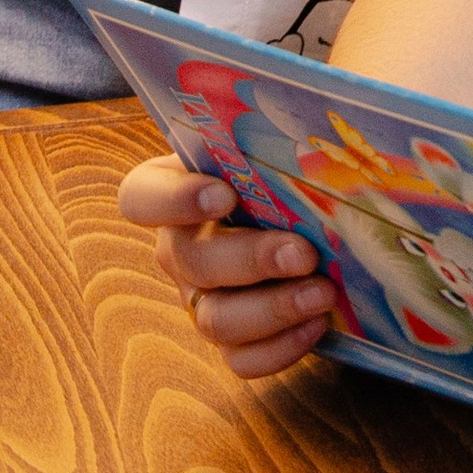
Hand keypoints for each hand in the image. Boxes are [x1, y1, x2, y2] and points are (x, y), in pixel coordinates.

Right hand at [119, 157, 337, 380]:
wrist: (319, 220)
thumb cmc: (291, 169)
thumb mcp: (280, 146)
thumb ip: (283, 135)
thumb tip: (330, 113)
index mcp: (177, 192)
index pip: (141, 196)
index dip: (173, 199)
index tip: (223, 194)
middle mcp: (181, 249)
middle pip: (192, 262)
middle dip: (251, 259)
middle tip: (303, 251)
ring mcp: (203, 298)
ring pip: (215, 319)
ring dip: (272, 309)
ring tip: (322, 293)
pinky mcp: (234, 339)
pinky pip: (241, 359)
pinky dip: (280, 348)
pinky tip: (318, 323)